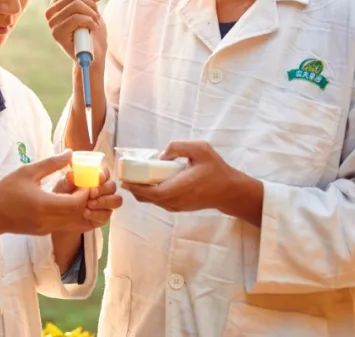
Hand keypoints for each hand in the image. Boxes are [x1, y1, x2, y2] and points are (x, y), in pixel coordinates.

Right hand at [0, 152, 98, 235]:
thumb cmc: (6, 190)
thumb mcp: (28, 172)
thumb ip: (51, 163)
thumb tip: (70, 153)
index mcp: (45, 205)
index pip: (76, 203)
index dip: (85, 192)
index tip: (83, 180)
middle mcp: (48, 220)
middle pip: (78, 213)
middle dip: (84, 199)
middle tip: (81, 185)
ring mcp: (47, 228)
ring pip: (73, 220)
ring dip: (77, 207)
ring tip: (72, 191)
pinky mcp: (44, 232)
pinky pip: (64, 224)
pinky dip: (69, 213)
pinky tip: (62, 200)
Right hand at [44, 0, 105, 64]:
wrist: (94, 55)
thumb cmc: (92, 31)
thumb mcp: (90, 5)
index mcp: (56, 3)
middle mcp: (50, 12)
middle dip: (91, 3)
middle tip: (97, 15)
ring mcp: (52, 23)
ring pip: (77, 5)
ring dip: (92, 14)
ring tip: (94, 23)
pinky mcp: (56, 33)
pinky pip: (77, 18)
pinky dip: (90, 22)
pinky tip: (91, 30)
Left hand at [52, 166, 121, 227]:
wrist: (59, 218)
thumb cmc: (62, 197)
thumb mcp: (62, 188)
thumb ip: (67, 181)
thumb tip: (70, 174)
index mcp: (94, 179)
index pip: (105, 173)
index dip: (104, 175)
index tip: (98, 178)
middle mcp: (102, 190)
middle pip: (113, 186)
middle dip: (103, 189)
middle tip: (91, 193)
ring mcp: (105, 204)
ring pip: (116, 200)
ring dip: (104, 201)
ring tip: (89, 204)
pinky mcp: (103, 217)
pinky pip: (107, 215)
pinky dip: (97, 214)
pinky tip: (86, 213)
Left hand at [121, 141, 262, 225]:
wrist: (229, 191)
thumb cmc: (216, 169)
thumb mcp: (201, 149)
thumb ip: (179, 147)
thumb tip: (161, 155)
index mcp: (181, 187)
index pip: (153, 193)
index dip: (136, 188)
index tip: (124, 180)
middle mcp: (177, 200)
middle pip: (148, 198)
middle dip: (134, 188)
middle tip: (125, 175)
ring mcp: (178, 206)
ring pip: (152, 202)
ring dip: (140, 191)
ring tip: (133, 177)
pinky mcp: (179, 208)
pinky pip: (159, 202)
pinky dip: (150, 194)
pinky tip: (147, 182)